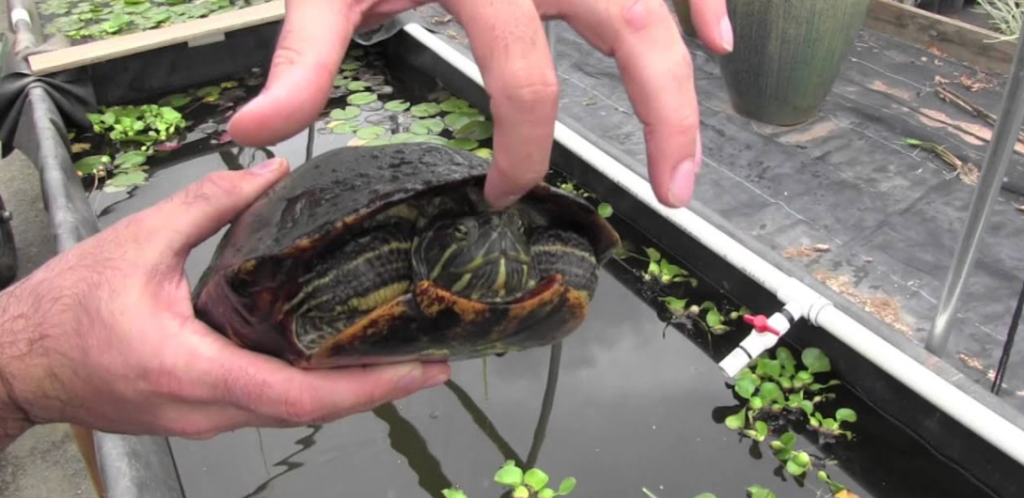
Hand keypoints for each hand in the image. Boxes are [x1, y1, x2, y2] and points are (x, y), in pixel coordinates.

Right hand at [0, 158, 449, 448]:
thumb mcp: (138, 243)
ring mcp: (205, 419)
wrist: (18, 361)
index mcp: (195, 371)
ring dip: (346, 392)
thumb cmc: (66, 310)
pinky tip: (336, 359)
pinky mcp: (200, 413)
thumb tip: (271, 174)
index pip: (299, 393)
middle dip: (374, 389)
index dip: (367, 385)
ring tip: (397, 358)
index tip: (418, 369)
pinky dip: (309, 388)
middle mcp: (208, 409)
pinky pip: (267, 406)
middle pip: (308, 410)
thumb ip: (210, 207)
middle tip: (430, 359)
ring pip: (290, 413)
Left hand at [226, 0, 731, 209]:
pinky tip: (722, 37)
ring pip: (661, 0)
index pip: (528, 85)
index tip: (504, 193)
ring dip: (689, 73)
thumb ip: (302, 55)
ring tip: (696, 149)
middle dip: (664, 121)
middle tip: (674, 197)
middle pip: (636, 37)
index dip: (521, 152)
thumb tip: (254, 133)